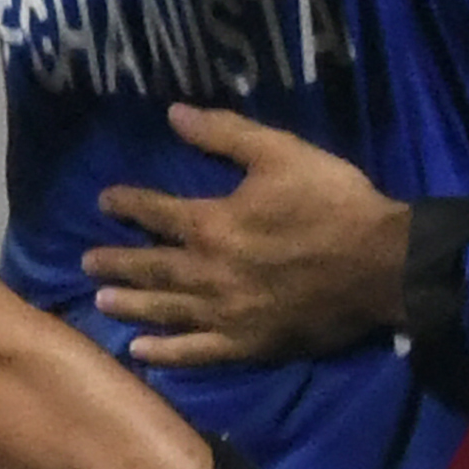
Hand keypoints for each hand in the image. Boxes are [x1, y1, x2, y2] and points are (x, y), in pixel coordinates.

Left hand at [85, 104, 409, 365]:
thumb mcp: (280, 153)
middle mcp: (208, 272)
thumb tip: (173, 115)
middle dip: (116, 263)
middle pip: (151, 267)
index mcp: (213, 223)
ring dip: (130, 306)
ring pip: (165, 310)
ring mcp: (226, 313)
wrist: (382, 263)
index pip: (157, 212)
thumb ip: (224, 134)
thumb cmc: (332, 202)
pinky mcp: (248, 344)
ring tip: (100, 303)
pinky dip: (165, 353)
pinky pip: (197, 352)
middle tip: (86, 263)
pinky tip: (140, 352)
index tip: (104, 201)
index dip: (128, 204)